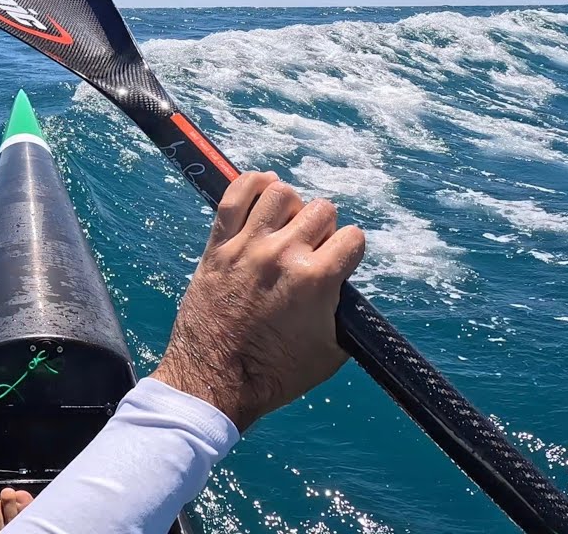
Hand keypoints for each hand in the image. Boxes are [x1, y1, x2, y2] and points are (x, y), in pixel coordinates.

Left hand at [152, 172, 365, 430]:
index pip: (352, 238)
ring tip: (285, 226)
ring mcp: (247, 247)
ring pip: (280, 193)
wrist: (215, 382)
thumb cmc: (275, 374)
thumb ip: (344, 310)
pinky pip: (234, 196)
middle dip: (323, 230)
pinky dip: (251, 184)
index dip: (349, 252)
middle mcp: (283, 255)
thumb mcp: (332, 351)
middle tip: (310, 252)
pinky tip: (262, 190)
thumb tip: (344, 285)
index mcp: (316, 280)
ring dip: (290, 206)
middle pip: (320, 210)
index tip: (338, 265)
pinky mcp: (218, 247)